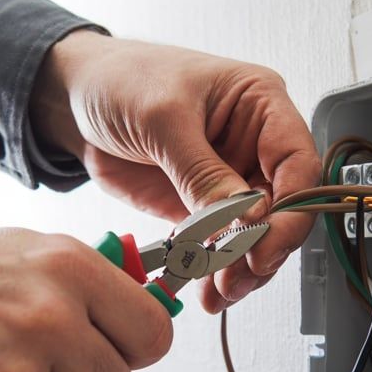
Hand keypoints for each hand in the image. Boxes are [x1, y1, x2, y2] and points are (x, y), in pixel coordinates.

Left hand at [31, 30, 320, 312]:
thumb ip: (202, 171)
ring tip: (219, 290)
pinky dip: (214, 271)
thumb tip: (245, 215)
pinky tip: (204, 289)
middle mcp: (253, 145)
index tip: (268, 244)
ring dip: (242, 268)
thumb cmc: (121, 80)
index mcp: (260, 105)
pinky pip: (220, 247)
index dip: (293, 209)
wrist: (73, 98)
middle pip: (284, 209)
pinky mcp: (201, 208)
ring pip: (256, 236)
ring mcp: (229, 180)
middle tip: (239, 276)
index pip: (299, 162)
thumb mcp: (162, 119)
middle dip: (265, 248)